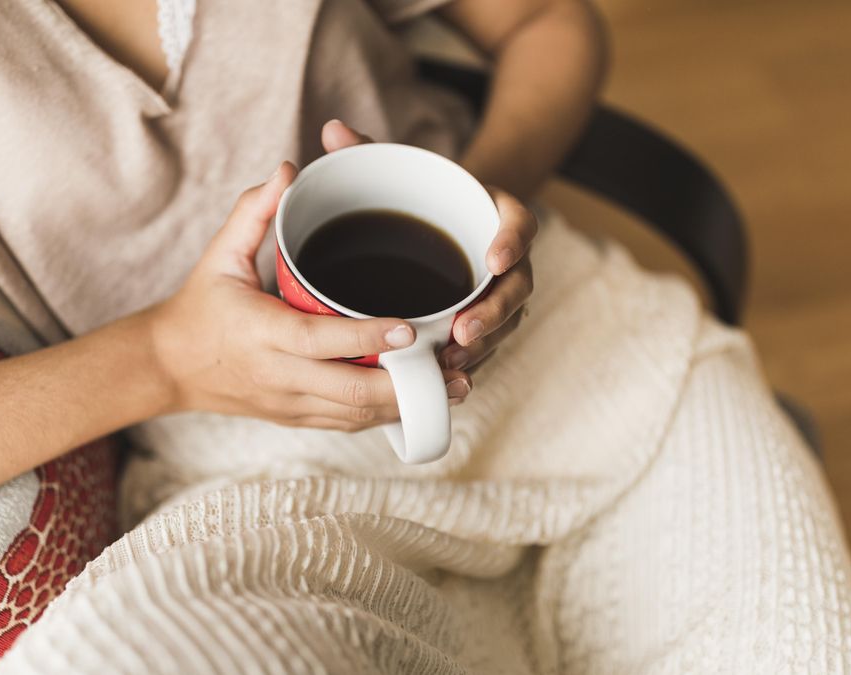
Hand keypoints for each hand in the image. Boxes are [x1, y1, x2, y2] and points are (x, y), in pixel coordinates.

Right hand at [148, 160, 472, 430]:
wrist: (168, 366)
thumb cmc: (201, 306)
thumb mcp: (219, 256)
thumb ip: (254, 213)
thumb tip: (289, 169)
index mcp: (262, 333)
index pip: (322, 340)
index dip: (369, 337)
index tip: (411, 328)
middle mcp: (279, 375)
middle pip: (351, 391)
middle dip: (407, 386)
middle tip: (453, 367)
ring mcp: (289, 403)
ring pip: (357, 415)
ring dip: (407, 405)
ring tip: (453, 386)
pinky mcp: (296, 418)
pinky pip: (348, 423)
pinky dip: (385, 414)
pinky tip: (419, 400)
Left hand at [325, 119, 536, 375]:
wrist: (432, 221)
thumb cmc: (413, 196)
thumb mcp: (396, 172)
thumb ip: (368, 152)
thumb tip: (331, 129)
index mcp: (494, 212)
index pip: (519, 223)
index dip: (512, 241)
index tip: (495, 258)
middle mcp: (506, 256)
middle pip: (517, 286)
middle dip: (496, 312)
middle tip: (465, 330)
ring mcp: (499, 292)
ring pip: (505, 322)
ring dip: (484, 345)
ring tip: (452, 361)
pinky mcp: (485, 322)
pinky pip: (488, 345)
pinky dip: (470, 362)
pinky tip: (445, 377)